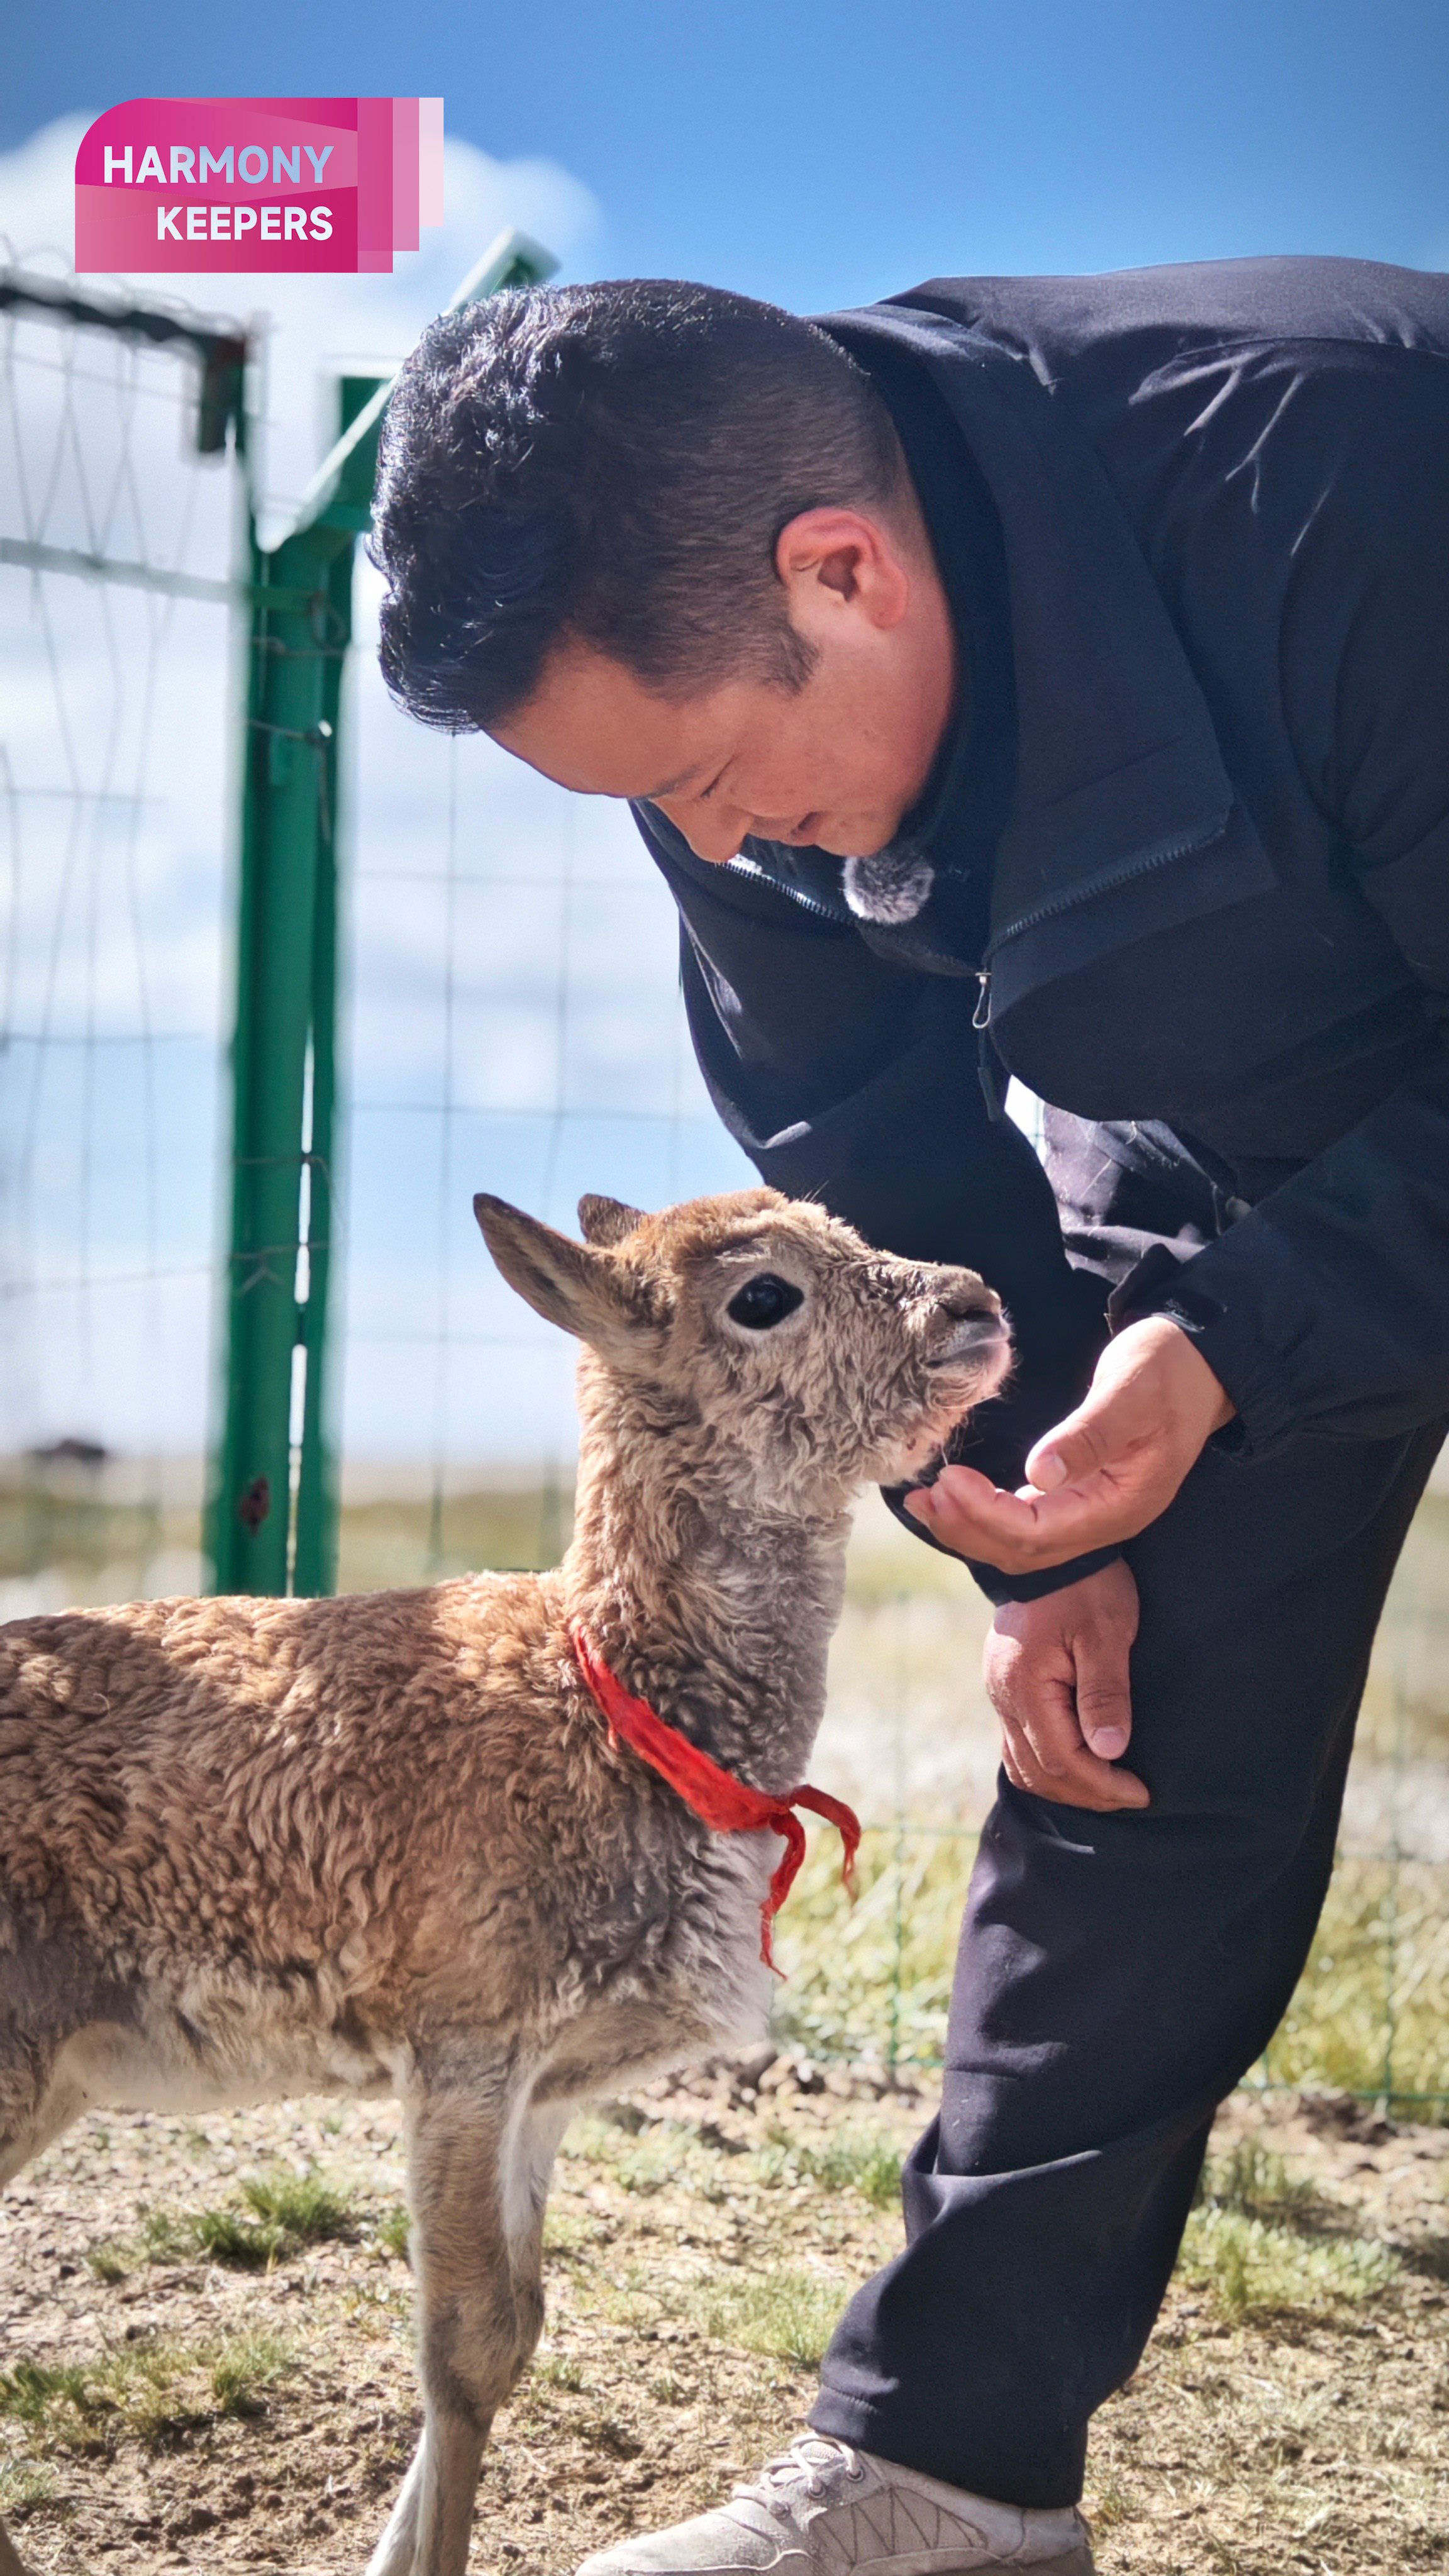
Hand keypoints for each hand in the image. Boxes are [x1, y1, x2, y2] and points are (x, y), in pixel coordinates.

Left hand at [907, 1315, 1233, 1573]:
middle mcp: (1105, 1521)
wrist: (1200, 1365)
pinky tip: (958, 1496)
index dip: (986, 1514)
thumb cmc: (1167, 1370)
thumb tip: (1039, 1474)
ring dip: (970, 1527)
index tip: (949, 1480)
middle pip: (1024, 1550)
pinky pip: (1026, 1524)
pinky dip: (986, 1515)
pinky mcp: (1080, 1498)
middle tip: (923, 1496)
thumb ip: (1089, 1435)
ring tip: (926, 1501)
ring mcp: (1094, 1514)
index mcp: (1121, 1505)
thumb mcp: (1130, 1392)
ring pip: (1021, 1544)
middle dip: (967, 1528)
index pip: (1038, 1531)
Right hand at [985, 1557, 1147, 1810]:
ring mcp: (998, 1692)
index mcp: (1026, 1686)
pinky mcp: (1003, 1686)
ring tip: (1107, 1787)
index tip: (1141, 1793)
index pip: (1062, 1761)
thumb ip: (1105, 1693)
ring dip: (1065, 1785)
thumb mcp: (1107, 1634)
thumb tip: (1109, 1751)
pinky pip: (1017, 1744)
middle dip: (1087, 1794)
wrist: (1050, 1549)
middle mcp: (1002, 1696)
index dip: (1103, 1785)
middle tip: (1130, 1796)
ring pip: (1023, 1764)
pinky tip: (1078, 1763)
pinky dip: (1047, 1764)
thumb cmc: (1086, 1587)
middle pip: (1039, 1772)